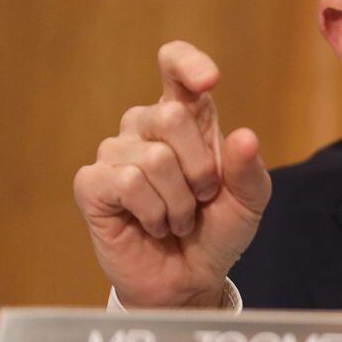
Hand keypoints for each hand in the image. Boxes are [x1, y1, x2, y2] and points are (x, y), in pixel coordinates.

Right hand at [73, 41, 271, 307]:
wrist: (190, 278)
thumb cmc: (218, 230)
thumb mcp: (249, 201)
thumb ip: (249, 169)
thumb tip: (245, 136)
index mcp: (187, 118)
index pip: (174, 68)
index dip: (186, 63)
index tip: (209, 80)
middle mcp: (145, 127)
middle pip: (170, 117)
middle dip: (200, 168)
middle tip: (203, 198)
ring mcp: (115, 153)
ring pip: (153, 159)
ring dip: (180, 202)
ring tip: (179, 219)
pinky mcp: (92, 184)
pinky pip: (127, 183)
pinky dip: (154, 212)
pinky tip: (155, 225)